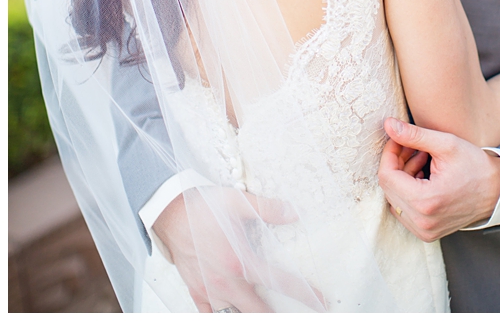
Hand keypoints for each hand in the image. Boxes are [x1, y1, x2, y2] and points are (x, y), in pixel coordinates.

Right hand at [153, 186, 317, 312]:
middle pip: (258, 312)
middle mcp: (227, 282)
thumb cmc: (203, 207)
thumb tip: (293, 213)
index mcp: (241, 261)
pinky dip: (222, 316)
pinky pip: (209, 315)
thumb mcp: (238, 202)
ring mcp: (210, 290)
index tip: (318, 301)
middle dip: (277, 316)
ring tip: (264, 312)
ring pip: (233, 317)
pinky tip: (231, 312)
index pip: (279, 282)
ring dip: (249, 314)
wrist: (170, 213)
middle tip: (294, 315)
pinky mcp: (196, 291)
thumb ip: (268, 209)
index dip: (303, 293)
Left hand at [378, 118, 499, 240]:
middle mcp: (422, 222)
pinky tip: (423, 176)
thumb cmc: (474, 165)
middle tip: (413, 148)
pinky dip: (407, 192)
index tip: (399, 139)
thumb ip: (414, 135)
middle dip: (396, 163)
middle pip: (388, 188)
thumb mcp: (445, 144)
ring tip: (422, 160)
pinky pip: (404, 210)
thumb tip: (388, 125)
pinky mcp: (427, 233)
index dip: (389, 153)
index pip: (387, 176)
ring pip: (394, 199)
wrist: (497, 191)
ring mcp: (424, 231)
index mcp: (426, 201)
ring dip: (401, 177)